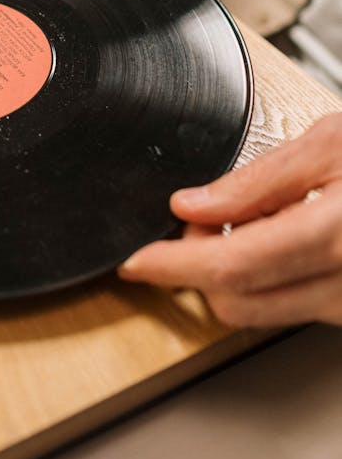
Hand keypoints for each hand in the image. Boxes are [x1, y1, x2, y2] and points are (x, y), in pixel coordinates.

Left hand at [118, 113, 341, 327]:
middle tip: (203, 216)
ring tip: (253, 221)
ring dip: (233, 275)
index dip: (173, 264)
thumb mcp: (332, 144)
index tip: (136, 259)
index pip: (231, 267)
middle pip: (235, 302)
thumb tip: (192, 205)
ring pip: (259, 313)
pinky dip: (268, 280)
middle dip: (199, 263)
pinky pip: (291, 309)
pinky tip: (280, 240)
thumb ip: (260, 178)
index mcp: (336, 236)